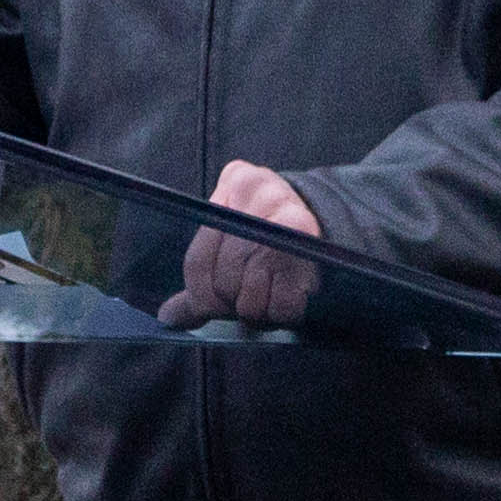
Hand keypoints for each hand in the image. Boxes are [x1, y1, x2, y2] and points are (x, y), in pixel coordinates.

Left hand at [164, 158, 323, 328]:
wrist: (332, 219)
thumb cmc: (271, 232)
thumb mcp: (234, 237)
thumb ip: (203, 275)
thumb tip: (169, 317)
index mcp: (233, 183)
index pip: (197, 261)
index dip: (202, 295)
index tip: (212, 304)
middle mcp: (258, 194)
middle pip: (225, 280)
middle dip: (236, 300)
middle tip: (252, 293)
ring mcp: (284, 218)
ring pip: (251, 298)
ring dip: (261, 309)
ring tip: (273, 291)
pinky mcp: (311, 243)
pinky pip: (284, 305)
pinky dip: (285, 312)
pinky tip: (291, 293)